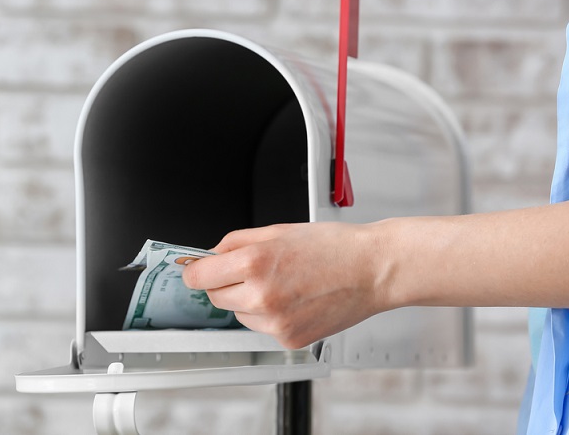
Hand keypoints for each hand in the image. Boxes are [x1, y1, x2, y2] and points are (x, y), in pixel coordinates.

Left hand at [182, 222, 389, 348]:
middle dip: (225, 283)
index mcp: (255, 263)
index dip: (196, 271)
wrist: (373, 270)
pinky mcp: (289, 339)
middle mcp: (261, 296)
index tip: (197, 270)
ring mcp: (275, 323)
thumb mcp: (277, 230)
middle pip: (214, 297)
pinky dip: (270, 316)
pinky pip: (262, 328)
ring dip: (248, 301)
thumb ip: (235, 243)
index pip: (198, 277)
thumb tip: (207, 255)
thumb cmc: (333, 247)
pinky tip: (294, 299)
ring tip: (282, 283)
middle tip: (252, 270)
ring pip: (239, 314)